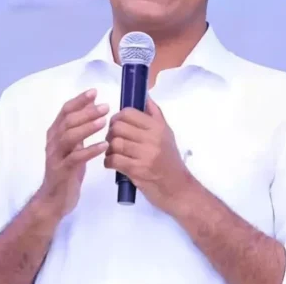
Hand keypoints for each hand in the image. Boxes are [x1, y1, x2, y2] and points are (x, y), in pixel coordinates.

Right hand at [35, 89, 109, 218]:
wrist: (54, 199)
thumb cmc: (68, 170)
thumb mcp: (74, 147)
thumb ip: (80, 129)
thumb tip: (95, 108)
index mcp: (56, 134)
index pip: (65, 111)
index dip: (79, 100)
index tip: (95, 92)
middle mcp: (53, 142)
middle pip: (68, 121)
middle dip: (86, 112)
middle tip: (106, 106)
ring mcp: (56, 157)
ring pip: (69, 137)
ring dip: (87, 128)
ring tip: (104, 122)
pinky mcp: (61, 172)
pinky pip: (75, 159)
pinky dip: (89, 151)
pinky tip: (104, 146)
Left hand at [104, 96, 192, 211]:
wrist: (177, 188)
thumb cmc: (170, 161)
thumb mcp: (167, 135)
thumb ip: (155, 116)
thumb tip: (145, 96)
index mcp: (158, 127)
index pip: (129, 113)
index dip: (118, 118)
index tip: (118, 126)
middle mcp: (153, 138)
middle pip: (118, 127)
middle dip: (110, 133)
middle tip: (114, 141)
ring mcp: (145, 154)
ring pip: (114, 143)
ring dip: (109, 149)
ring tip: (114, 153)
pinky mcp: (137, 170)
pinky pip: (113, 159)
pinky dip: (109, 162)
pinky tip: (114, 164)